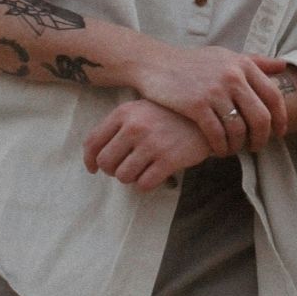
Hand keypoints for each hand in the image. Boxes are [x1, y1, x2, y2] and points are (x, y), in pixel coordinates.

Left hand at [83, 100, 212, 191]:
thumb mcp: (140, 110)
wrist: (206, 118)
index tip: (94, 169)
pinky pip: (144, 184)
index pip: (92, 143)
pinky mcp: (168, 159)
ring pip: (123, 176)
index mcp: (124, 113)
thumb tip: (94, 158)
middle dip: (112, 170)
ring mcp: (152, 143)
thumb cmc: (168, 116)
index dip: (90, 160)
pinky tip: (156, 174)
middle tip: (125, 168)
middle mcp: (135, 127)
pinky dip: (146, 184)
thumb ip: (117, 127)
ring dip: (131, 178)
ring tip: (143, 168)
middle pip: (106, 163)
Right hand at [131, 44, 289, 155]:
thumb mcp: (225, 56)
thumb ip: (254, 61)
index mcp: (242, 64)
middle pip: (260, 117)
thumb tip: (283, 65)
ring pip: (239, 129)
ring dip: (239, 145)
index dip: (281, 118)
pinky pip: (217, 134)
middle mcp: (232, 76)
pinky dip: (221, 147)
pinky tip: (219, 150)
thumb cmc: (193, 62)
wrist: (156, 64)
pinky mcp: (197, 105)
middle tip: (256, 146)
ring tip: (235, 149)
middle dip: (262, 138)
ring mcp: (214, 91)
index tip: (280, 132)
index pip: (273, 96)